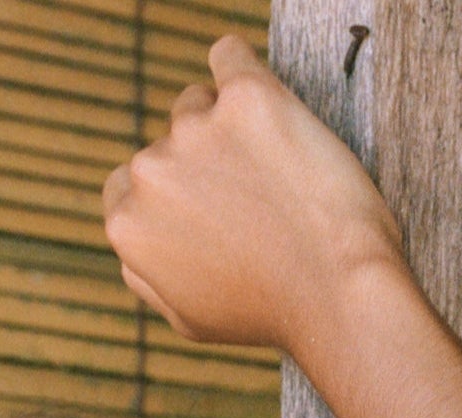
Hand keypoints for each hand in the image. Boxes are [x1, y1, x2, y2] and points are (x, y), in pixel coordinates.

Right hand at [101, 34, 406, 356]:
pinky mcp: (246, 97)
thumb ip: (146, 275)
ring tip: (275, 171)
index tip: (209, 209)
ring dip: (227, 125)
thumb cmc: (268, 313)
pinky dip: (241, 69)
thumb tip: (131, 242)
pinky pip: (229, 56)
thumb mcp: (187, 318)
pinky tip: (265, 103)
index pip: (126, 187)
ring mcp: (195, 129)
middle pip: (167, 144)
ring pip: (198, 104)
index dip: (171, 197)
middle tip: (255, 200)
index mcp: (127, 226)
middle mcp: (149, 172)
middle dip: (203, 165)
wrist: (336, 292)